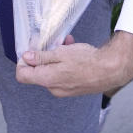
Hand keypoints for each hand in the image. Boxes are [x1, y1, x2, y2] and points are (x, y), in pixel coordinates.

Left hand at [16, 31, 132, 97]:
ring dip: (55, 56)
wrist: (111, 70)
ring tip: (66, 43)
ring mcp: (64, 90)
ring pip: (51, 71)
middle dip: (42, 56)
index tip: (29, 51)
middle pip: (37, 72)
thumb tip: (26, 58)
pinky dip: (64, 63)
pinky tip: (73, 49)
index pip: (22, 76)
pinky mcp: (73, 88)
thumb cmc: (87, 61)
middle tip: (51, 42)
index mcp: (47, 80)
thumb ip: (41, 57)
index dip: (22, 62)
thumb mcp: (60, 53)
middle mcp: (53, 88)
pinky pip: (62, 74)